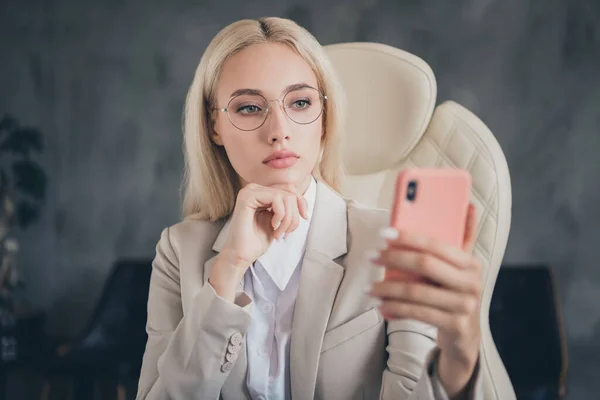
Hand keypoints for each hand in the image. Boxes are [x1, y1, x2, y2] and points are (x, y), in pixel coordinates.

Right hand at [209, 182, 308, 299]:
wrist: (241, 255)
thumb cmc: (256, 241)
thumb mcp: (278, 221)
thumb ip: (286, 207)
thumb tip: (301, 199)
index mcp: (261, 193)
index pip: (289, 189)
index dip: (301, 203)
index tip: (304, 218)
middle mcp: (254, 189)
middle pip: (289, 192)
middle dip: (294, 215)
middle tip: (286, 233)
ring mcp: (249, 191)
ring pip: (286, 195)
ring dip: (288, 218)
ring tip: (279, 233)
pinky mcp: (247, 196)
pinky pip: (276, 198)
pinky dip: (280, 215)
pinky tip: (273, 226)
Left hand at [366, 204, 480, 396]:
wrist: (465, 335)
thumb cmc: (454, 293)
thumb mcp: (461, 268)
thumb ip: (463, 239)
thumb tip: (469, 205)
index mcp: (472, 263)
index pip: (436, 245)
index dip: (408, 238)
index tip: (384, 234)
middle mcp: (472, 283)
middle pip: (424, 264)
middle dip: (393, 258)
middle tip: (371, 256)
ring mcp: (465, 306)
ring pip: (416, 292)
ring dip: (387, 288)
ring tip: (369, 287)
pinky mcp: (455, 326)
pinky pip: (417, 313)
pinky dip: (394, 307)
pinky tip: (381, 304)